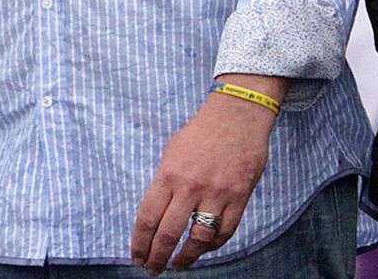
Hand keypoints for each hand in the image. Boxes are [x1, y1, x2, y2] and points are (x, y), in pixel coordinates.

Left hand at [131, 76, 280, 274]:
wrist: (239, 114)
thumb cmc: (202, 132)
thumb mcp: (172, 153)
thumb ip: (165, 185)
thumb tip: (157, 217)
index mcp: (169, 175)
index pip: (147, 219)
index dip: (140, 244)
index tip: (137, 258)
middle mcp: (191, 186)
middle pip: (168, 234)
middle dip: (157, 258)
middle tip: (154, 269)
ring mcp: (217, 192)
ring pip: (198, 239)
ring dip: (186, 258)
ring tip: (179, 264)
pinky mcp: (240, 195)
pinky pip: (226, 230)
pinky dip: (214, 245)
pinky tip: (205, 247)